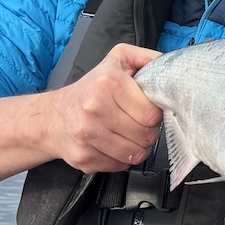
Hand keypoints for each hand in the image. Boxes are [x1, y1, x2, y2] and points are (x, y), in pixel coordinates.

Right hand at [45, 43, 162, 172]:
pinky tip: (114, 144)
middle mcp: (95, 109)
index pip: (151, 113)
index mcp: (108, 83)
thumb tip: (171, 67)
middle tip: (139, 123)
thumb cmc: (90, 88)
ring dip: (138, 147)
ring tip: (129, 134)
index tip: (148, 110)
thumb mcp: (118, 60)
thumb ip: (147, 58)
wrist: (53, 116)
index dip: (155, 114)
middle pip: (145, 135)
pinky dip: (122, 158)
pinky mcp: (84, 157)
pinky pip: (120, 166)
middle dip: (149, 131)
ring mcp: (88, 136)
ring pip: (135, 154)